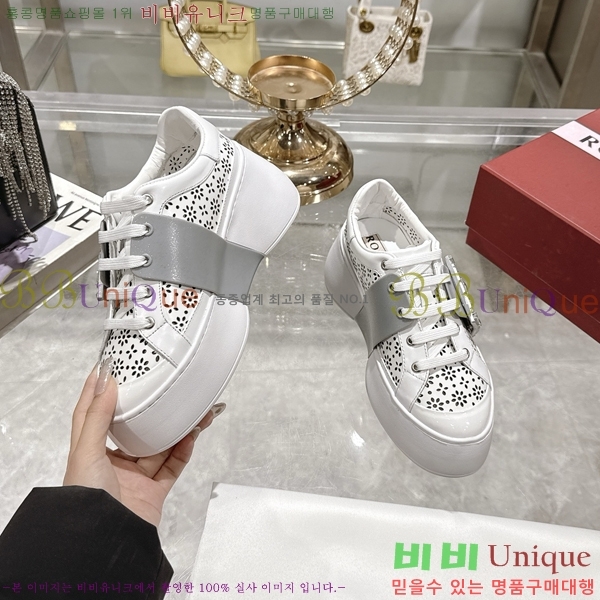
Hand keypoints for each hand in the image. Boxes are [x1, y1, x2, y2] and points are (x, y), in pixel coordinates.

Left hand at [63, 359, 224, 527]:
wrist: (106, 540)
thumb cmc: (86, 498)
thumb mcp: (86, 452)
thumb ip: (96, 418)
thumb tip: (106, 383)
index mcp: (91, 451)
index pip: (93, 413)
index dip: (99, 389)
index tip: (110, 366)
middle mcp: (113, 461)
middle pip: (136, 427)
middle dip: (154, 408)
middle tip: (169, 388)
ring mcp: (136, 476)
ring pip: (160, 444)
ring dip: (178, 427)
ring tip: (196, 409)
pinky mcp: (155, 490)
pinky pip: (173, 464)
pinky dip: (184, 449)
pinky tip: (193, 433)